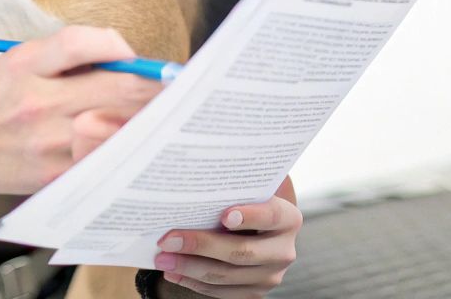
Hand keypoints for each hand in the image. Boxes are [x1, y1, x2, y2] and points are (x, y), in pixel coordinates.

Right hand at [0, 25, 163, 193]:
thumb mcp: (21, 58)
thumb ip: (71, 50)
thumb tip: (129, 56)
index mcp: (27, 64)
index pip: (83, 44)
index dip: (123, 48)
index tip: (141, 60)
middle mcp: (36, 102)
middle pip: (115, 88)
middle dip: (154, 88)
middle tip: (178, 88)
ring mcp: (46, 144)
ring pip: (117, 129)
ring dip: (147, 122)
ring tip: (165, 118)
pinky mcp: (52, 176)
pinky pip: (102, 162)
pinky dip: (125, 151)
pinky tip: (138, 145)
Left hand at [153, 177, 300, 297]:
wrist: (259, 231)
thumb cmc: (247, 201)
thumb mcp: (251, 188)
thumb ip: (239, 181)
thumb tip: (201, 164)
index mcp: (288, 218)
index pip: (271, 216)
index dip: (250, 216)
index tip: (223, 215)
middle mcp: (283, 250)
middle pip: (242, 252)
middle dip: (201, 245)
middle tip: (168, 239)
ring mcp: (270, 275)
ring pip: (226, 276)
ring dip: (189, 267)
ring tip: (162, 257)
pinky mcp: (255, 292)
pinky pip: (222, 292)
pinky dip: (194, 282)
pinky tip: (174, 271)